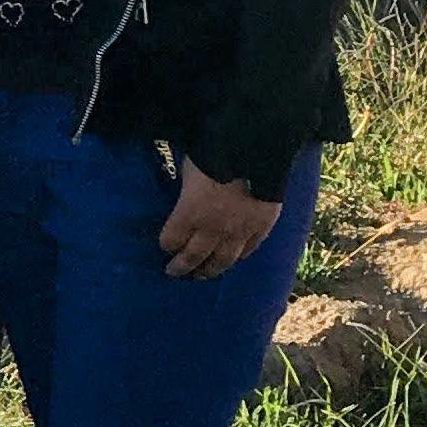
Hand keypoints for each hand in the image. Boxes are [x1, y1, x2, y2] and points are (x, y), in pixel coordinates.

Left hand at [157, 157, 280, 279]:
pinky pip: (249, 249)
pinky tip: (235, 259)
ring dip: (211, 270)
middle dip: (182, 266)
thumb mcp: (189, 170)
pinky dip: (240, 256)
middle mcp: (212, 229)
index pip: (171, 240)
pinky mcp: (261, 228)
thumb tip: (184, 196)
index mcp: (188, 214)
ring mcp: (238, 231)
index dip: (167, 244)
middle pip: (194, 256)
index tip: (165, 246)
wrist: (256, 151)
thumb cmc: (214, 153)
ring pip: (223, 260)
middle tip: (175, 273)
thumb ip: (186, 190)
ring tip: (203, 275)